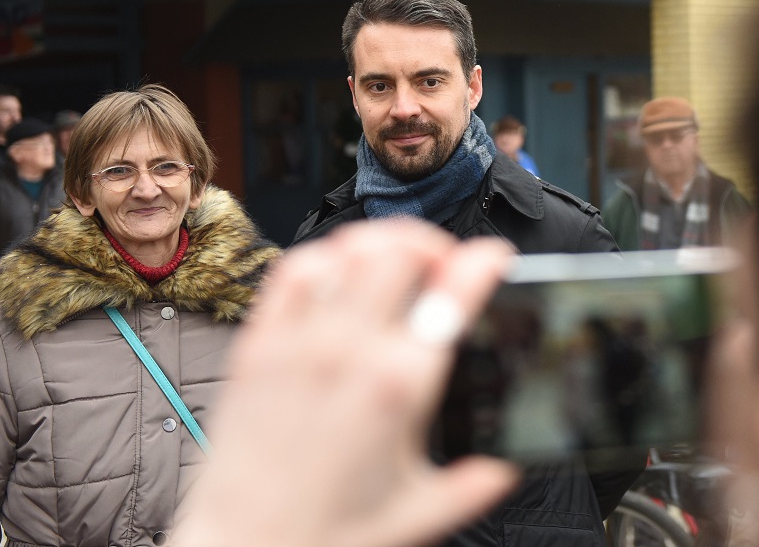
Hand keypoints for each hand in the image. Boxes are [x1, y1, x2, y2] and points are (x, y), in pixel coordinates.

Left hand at [175, 219, 519, 546]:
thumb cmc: (325, 536)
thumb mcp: (416, 515)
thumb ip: (468, 488)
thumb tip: (500, 471)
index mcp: (399, 388)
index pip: (453, 294)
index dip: (483, 261)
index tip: (495, 256)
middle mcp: (348, 351)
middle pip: (400, 252)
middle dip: (433, 244)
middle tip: (443, 264)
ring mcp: (299, 342)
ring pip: (346, 249)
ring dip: (380, 241)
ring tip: (396, 260)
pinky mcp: (258, 344)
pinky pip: (292, 271)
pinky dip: (324, 256)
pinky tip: (338, 272)